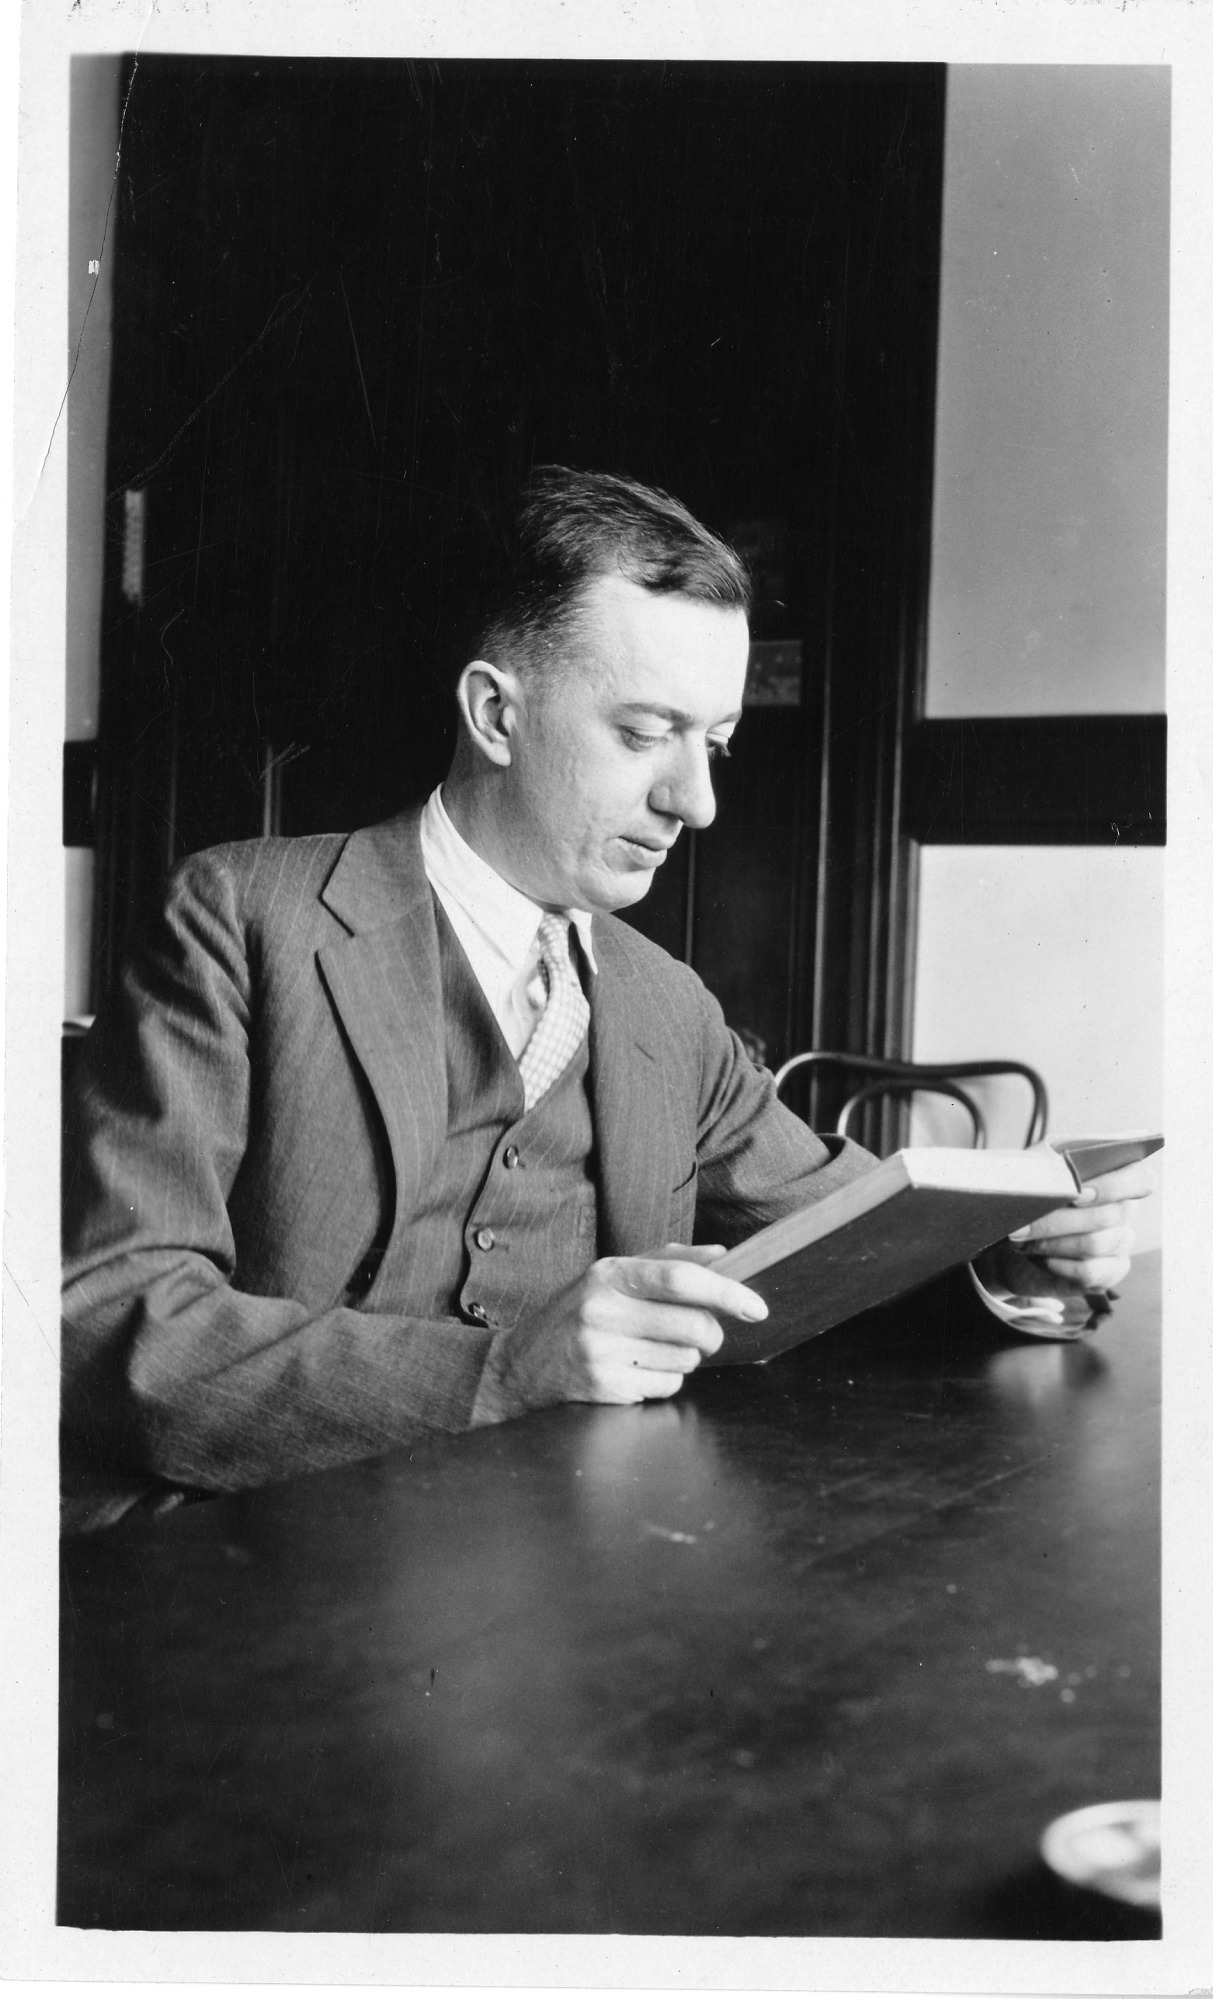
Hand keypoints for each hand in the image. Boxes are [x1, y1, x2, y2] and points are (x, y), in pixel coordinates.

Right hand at [473, 1243, 766, 1420]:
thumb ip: (667, 1261)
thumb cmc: (577, 1313)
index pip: (680, 1278)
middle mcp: (602, 1311)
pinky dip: (665, 1380)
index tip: (756, 1306)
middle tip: (703, 1334)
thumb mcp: (611, 1276)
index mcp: (609, 1274)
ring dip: (685, 1358)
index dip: (726, 1291)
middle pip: (692, 1326)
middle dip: (711, 1334)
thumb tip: (723, 1255)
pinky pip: (666, 1386)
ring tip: (653, 1350)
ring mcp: (600, 1352)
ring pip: (686, 1360)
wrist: (520, 1365)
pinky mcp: (604, 1388)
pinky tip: (637, 1370)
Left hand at [978, 1158, 1155, 1301]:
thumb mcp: (1035, 1170)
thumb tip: (1051, 1179)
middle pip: (1110, 1215)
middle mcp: (1126, 1208)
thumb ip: (1048, 1167)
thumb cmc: (1032, 1193)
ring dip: (1053, 1242)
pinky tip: (1041, 1257)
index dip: (1114, 1187)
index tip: (1076, 1193)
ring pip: (1095, 1244)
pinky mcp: (1109, 1271)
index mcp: (1117, 1174)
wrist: (1019, 1234)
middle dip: (1060, 1220)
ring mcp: (1121, 1241)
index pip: (1141, 1179)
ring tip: (1023, 1239)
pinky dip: (1058, 1264)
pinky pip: (1089, 1272)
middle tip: (1023, 1223)